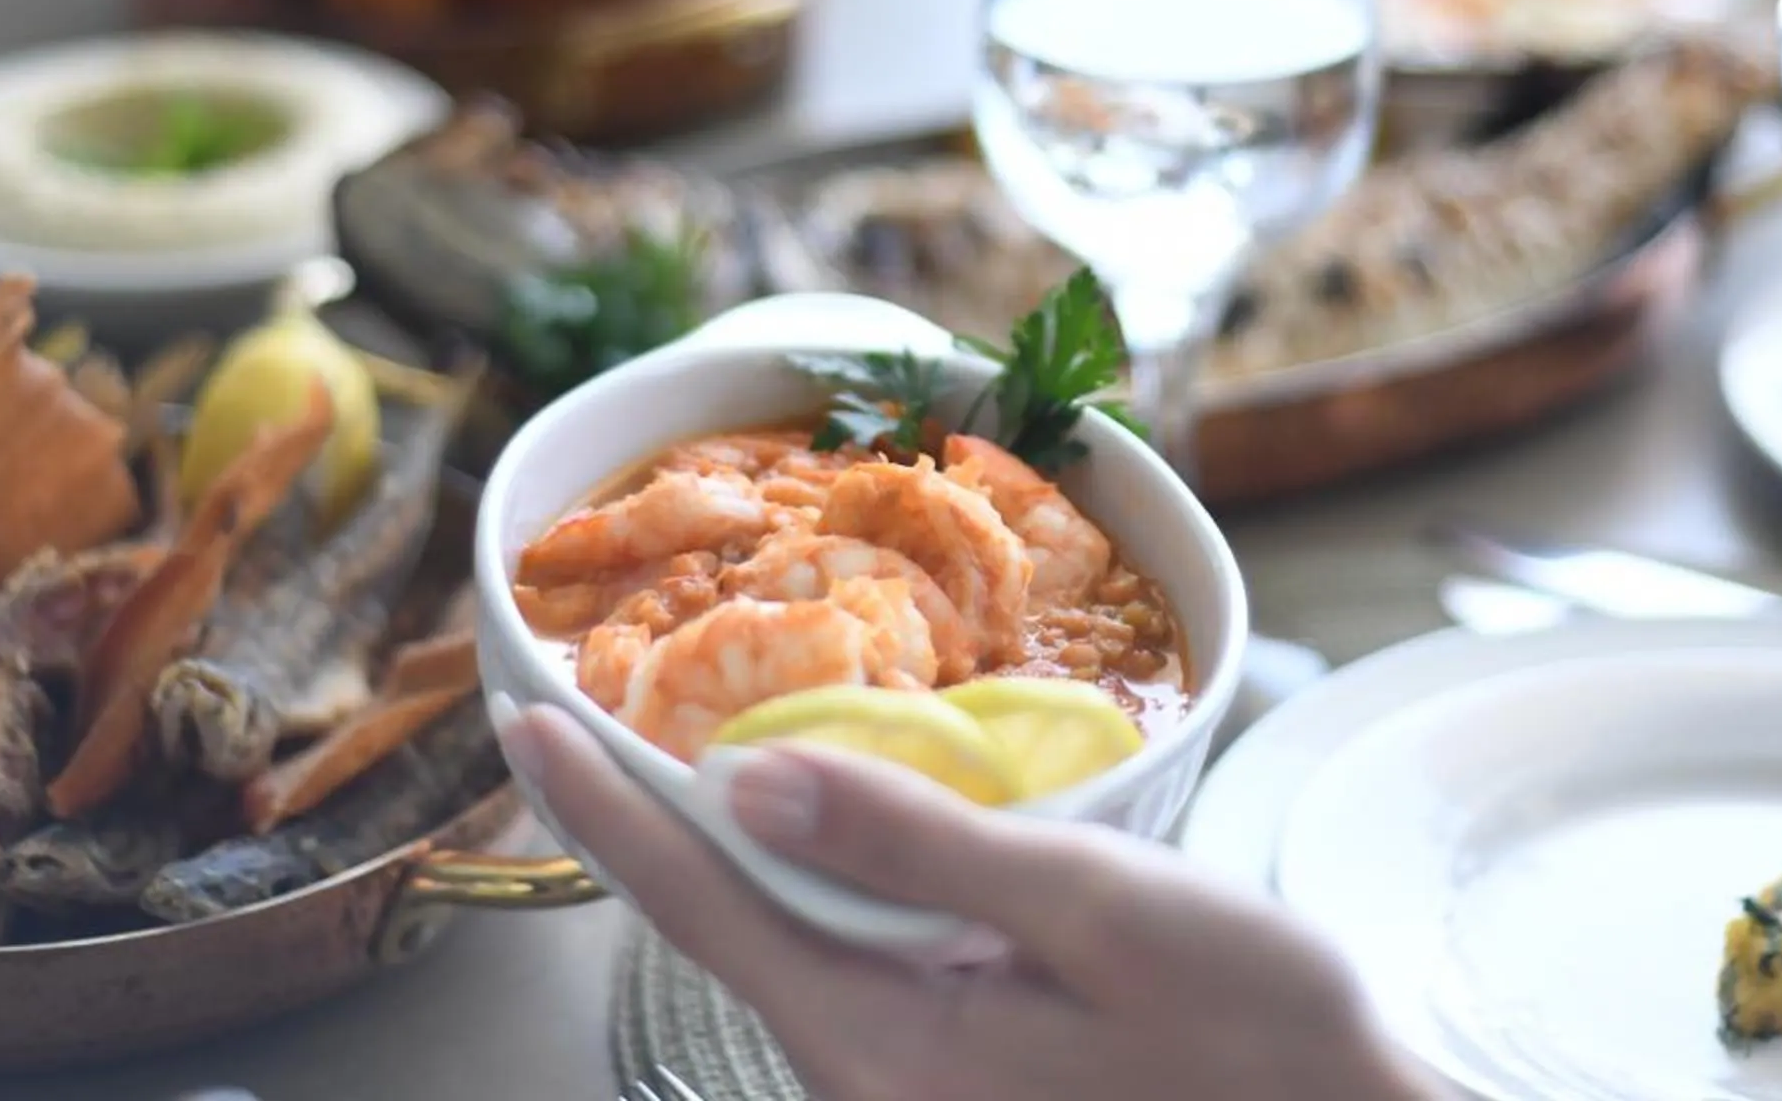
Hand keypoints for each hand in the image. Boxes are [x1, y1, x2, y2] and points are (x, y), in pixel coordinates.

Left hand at [503, 706, 1437, 1100]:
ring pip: (792, 954)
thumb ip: (916, 845)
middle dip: (654, 826)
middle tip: (580, 719)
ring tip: (683, 756)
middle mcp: (872, 1092)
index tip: (525, 725)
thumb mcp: (1094, 911)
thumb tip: (749, 784)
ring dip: (740, 855)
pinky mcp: (957, 1090)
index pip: (704, 907)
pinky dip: (824, 891)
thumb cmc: (1256, 1036)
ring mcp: (913, 1098)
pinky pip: (856, 975)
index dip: (605, 808)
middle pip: (731, 933)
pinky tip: (827, 832)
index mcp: (886, 1052)